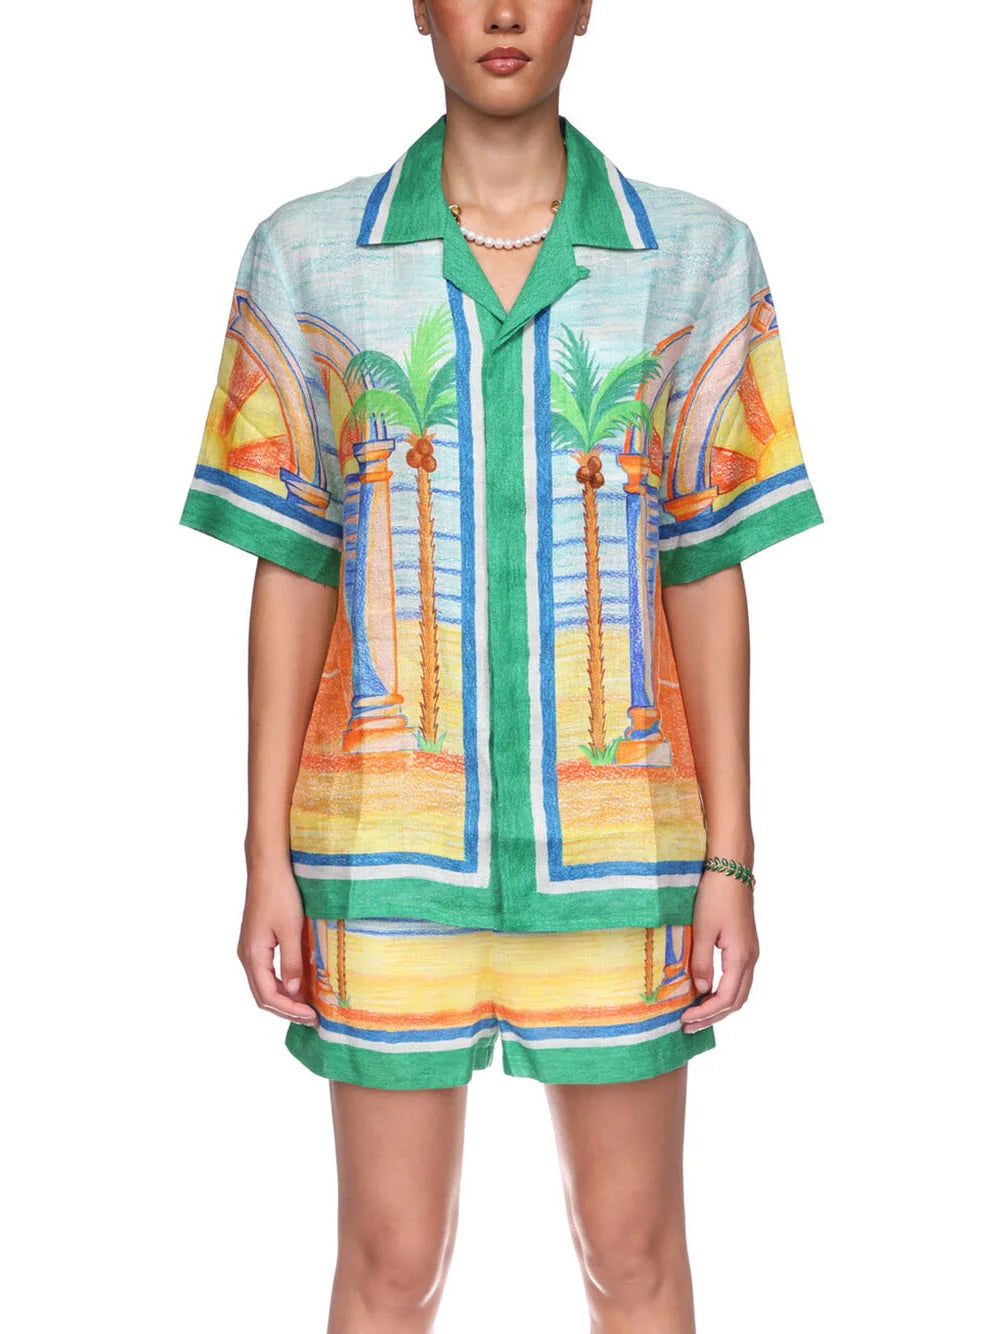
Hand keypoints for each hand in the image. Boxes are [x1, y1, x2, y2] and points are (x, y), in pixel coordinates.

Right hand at [237, 861, 317, 1025]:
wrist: (268, 868)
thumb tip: (292, 991)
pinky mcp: (257, 942)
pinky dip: (281, 984)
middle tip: (311, 1018)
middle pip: (263, 995)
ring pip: (264, 985)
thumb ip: (292, 962)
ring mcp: (250, 949)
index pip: (268, 996)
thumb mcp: (291, 929)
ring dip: (284, 999)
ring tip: (307, 1006)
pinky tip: (298, 985)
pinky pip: (266, 972)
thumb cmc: (280, 894)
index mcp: (252, 955)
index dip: (290, 1010)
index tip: (311, 1016)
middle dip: (286, 1010)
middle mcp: (247, 955)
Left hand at [681, 868, 758, 1033]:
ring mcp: (750, 952)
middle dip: (713, 1017)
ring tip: (696, 1014)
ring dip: (719, 1006)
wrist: (731, 869)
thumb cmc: (715, 895)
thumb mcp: (702, 929)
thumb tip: (699, 990)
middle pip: (736, 1001)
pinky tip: (706, 992)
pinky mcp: (744, 945)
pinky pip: (737, 978)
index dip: (705, 1013)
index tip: (685, 1018)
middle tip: (688, 1025)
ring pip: (739, 991)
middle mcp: (750, 958)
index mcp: (741, 957)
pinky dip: (723, 992)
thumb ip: (700, 962)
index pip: (726, 998)